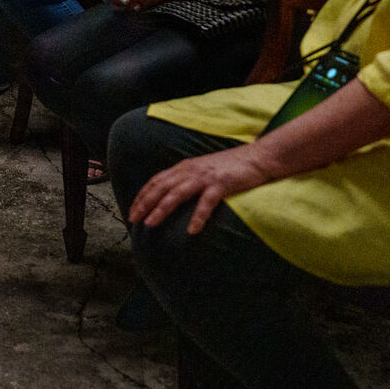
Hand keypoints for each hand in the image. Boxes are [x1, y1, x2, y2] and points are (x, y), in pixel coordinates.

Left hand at [128, 143, 286, 233]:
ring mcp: (205, 177)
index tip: (131, 210)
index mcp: (185, 167)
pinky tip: (191, 231)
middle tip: (133, 220)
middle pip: (161, 187)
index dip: (142, 195)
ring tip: (150, 224)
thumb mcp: (203, 170)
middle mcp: (190, 170)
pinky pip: (206, 203)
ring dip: (161, 209)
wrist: (258, 157)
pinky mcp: (221, 185)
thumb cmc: (231, 167)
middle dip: (144, 203)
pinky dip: (198, 216)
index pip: (156, 181)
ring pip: (176, 194)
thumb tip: (171, 194)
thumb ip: (188, 179)